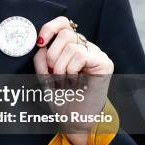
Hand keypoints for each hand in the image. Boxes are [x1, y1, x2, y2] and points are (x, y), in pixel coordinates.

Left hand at [33, 16, 113, 144]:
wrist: (74, 120)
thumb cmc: (62, 99)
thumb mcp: (44, 77)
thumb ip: (41, 60)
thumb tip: (41, 45)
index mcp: (72, 47)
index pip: (63, 24)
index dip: (50, 28)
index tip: (39, 42)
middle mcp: (86, 47)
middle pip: (65, 33)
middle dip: (52, 55)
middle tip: (54, 74)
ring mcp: (96, 54)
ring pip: (71, 45)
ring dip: (60, 67)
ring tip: (64, 82)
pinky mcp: (104, 63)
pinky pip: (80, 55)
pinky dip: (71, 70)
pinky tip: (74, 82)